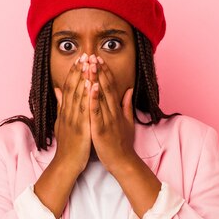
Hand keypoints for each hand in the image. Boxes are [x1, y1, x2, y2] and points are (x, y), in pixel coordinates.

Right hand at [53, 53, 91, 174]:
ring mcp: (74, 120)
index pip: (69, 87)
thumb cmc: (68, 144)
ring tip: (89, 64)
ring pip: (79, 95)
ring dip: (84, 78)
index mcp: (66, 111)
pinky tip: (92, 85)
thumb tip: (58, 90)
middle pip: (73, 87)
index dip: (74, 72)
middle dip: (79, 71)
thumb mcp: (62, 122)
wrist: (67, 164)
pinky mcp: (81, 128)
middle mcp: (68, 113)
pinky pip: (85, 109)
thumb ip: (61, 105)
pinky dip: (88, 96)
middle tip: (85, 54)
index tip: (80, 59)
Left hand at [87, 55, 135, 173]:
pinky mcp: (101, 129)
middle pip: (106, 88)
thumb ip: (126, 105)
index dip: (105, 72)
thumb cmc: (122, 144)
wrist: (122, 162)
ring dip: (96, 79)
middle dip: (99, 71)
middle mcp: (113, 112)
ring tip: (90, 65)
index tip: (98, 59)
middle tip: (92, 56)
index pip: (111, 87)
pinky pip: (96, 111)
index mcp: (116, 110)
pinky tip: (90, 86)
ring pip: (101, 96)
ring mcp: (108, 119)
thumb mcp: (126, 122)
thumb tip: (128, 90)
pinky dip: (94, 98)